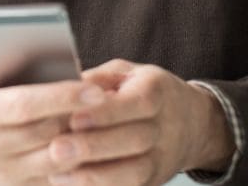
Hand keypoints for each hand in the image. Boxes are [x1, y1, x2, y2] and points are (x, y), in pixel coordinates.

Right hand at [0, 0, 104, 185]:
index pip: (22, 106)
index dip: (59, 97)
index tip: (93, 88)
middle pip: (46, 133)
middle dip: (80, 117)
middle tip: (112, 100)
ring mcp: (7, 173)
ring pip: (59, 160)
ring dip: (87, 141)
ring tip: (112, 119)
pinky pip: (61, 179)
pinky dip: (84, 162)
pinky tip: (101, 142)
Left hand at [45, 59, 235, 184]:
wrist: (191, 124)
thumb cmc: (142, 90)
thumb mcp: (125, 73)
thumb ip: (96, 79)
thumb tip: (63, 86)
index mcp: (157, 91)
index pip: (138, 102)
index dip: (106, 112)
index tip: (73, 117)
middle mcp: (166, 126)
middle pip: (136, 140)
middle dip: (93, 146)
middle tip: (56, 148)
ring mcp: (164, 157)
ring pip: (135, 172)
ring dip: (95, 175)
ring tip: (57, 172)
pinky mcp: (155, 180)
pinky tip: (71, 183)